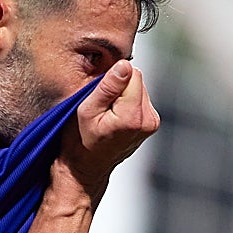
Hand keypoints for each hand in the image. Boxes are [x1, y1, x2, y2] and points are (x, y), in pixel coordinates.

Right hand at [63, 60, 159, 187]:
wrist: (87, 166)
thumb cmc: (81, 141)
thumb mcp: (86, 111)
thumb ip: (107, 87)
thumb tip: (124, 66)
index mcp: (132, 117)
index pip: (132, 74)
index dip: (113, 80)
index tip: (101, 97)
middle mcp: (148, 120)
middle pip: (138, 80)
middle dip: (120, 87)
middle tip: (103, 107)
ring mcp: (152, 123)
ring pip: (140, 88)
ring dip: (124, 95)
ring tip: (108, 113)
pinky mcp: (152, 123)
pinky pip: (141, 98)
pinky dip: (128, 103)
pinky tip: (115, 117)